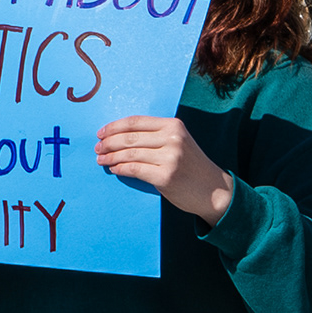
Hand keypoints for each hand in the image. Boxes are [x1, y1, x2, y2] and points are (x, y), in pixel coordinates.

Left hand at [96, 115, 233, 223]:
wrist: (213, 190)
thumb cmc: (192, 167)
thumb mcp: (179, 142)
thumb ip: (156, 136)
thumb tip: (119, 137)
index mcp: (174, 126)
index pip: (136, 122)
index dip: (114, 126)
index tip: (101, 133)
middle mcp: (173, 138)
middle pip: (130, 137)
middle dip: (109, 142)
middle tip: (98, 148)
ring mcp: (170, 157)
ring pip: (130, 153)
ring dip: (111, 157)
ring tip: (101, 160)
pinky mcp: (165, 176)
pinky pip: (134, 169)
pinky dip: (120, 168)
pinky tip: (114, 169)